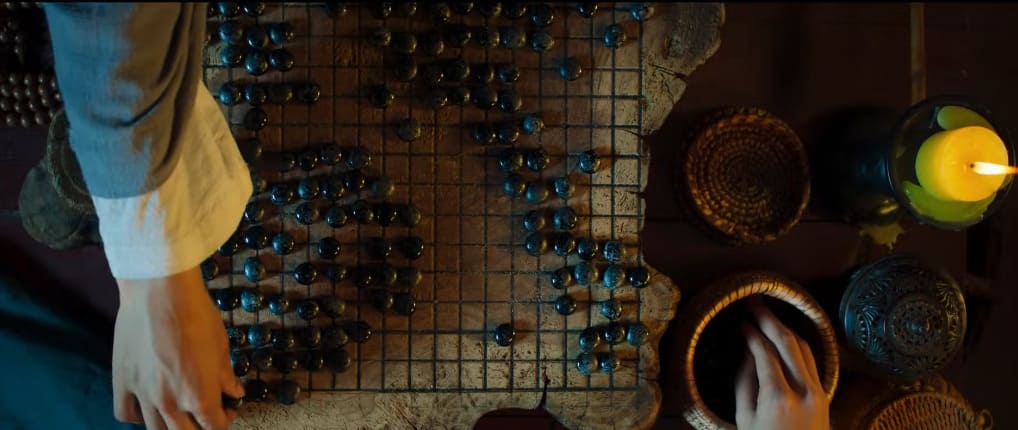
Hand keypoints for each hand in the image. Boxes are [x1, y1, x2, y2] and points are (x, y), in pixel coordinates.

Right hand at [112, 266, 243, 429]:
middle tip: (205, 413)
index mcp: (199, 396)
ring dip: (171, 426)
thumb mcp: (220, 346)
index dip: (225, 420)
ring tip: (180, 414)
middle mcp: (170, 403)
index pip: (213, 427)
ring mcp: (143, 394)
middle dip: (200, 427)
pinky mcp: (121, 381)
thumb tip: (235, 393)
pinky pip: (125, 413)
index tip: (227, 409)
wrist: (159, 292)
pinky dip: (138, 416)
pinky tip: (148, 407)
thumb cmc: (196, 314)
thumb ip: (226, 376)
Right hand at [735, 297, 828, 429]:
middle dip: (769, 319)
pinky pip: (810, 360)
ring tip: (767, 316)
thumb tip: (747, 350)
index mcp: (778, 399)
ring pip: (803, 348)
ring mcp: (818, 393)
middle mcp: (803, 392)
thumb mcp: (745, 418)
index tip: (741, 323)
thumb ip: (745, 382)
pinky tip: (784, 338)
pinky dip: (796, 345)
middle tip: (754, 303)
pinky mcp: (824, 395)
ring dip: (785, 328)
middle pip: (787, 342)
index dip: (752, 334)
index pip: (765, 353)